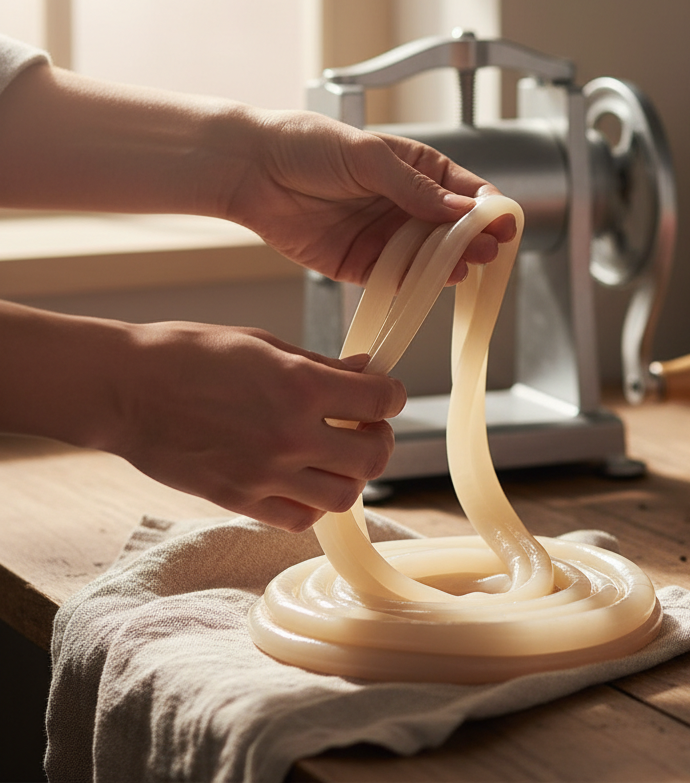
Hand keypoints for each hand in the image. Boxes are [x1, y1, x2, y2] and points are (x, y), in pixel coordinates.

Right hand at [109, 322, 406, 529]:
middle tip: (366, 426)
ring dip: (351, 475)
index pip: (380, 401)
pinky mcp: (240, 500)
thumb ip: (321, 364)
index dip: (391, 395)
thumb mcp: (263, 343)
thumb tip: (366, 370)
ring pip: (344, 496)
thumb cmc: (189, 354)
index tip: (385, 393)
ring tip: (335, 454)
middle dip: (380, 439)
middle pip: (373, 457)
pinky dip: (313, 503)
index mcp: (300, 387)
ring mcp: (265, 474)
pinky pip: (300, 518)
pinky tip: (304, 479)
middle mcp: (290, 436)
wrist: (125, 389)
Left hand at [226, 112, 516, 284]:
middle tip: (487, 251)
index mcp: (415, 168)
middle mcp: (405, 204)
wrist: (250, 170)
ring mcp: (385, 236)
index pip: (464, 191)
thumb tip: (462, 211)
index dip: (488, 208)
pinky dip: (414, 285)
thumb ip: (415, 188)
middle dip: (472, 240)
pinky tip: (430, 284)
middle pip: (452, 230)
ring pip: (428, 258)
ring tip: (462, 267)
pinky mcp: (360, 265)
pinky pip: (396, 280)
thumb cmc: (306, 146)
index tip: (504, 224)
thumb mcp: (369, 157)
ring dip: (448, 264)